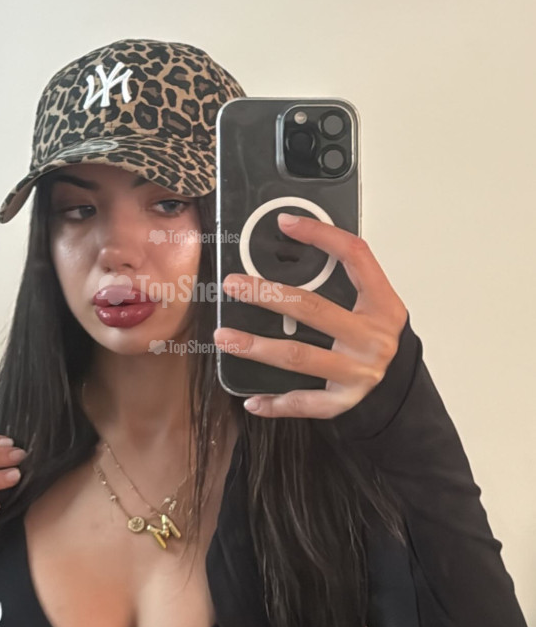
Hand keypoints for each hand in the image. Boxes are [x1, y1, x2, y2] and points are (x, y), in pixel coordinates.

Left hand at [213, 213, 408, 418]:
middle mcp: (372, 338)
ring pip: (299, 357)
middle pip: (313, 309)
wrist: (401, 387)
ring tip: (224, 337)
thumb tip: (294, 245)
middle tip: (234, 285)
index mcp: (382, 305)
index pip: (355, 257)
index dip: (321, 235)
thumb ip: (344, 280)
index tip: (287, 223)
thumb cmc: (378, 339)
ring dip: (257, 347)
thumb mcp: (374, 304)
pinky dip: (275, 403)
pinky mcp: (343, 401)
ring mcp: (358, 372)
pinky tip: (251, 398)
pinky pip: (303, 402)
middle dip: (267, 295)